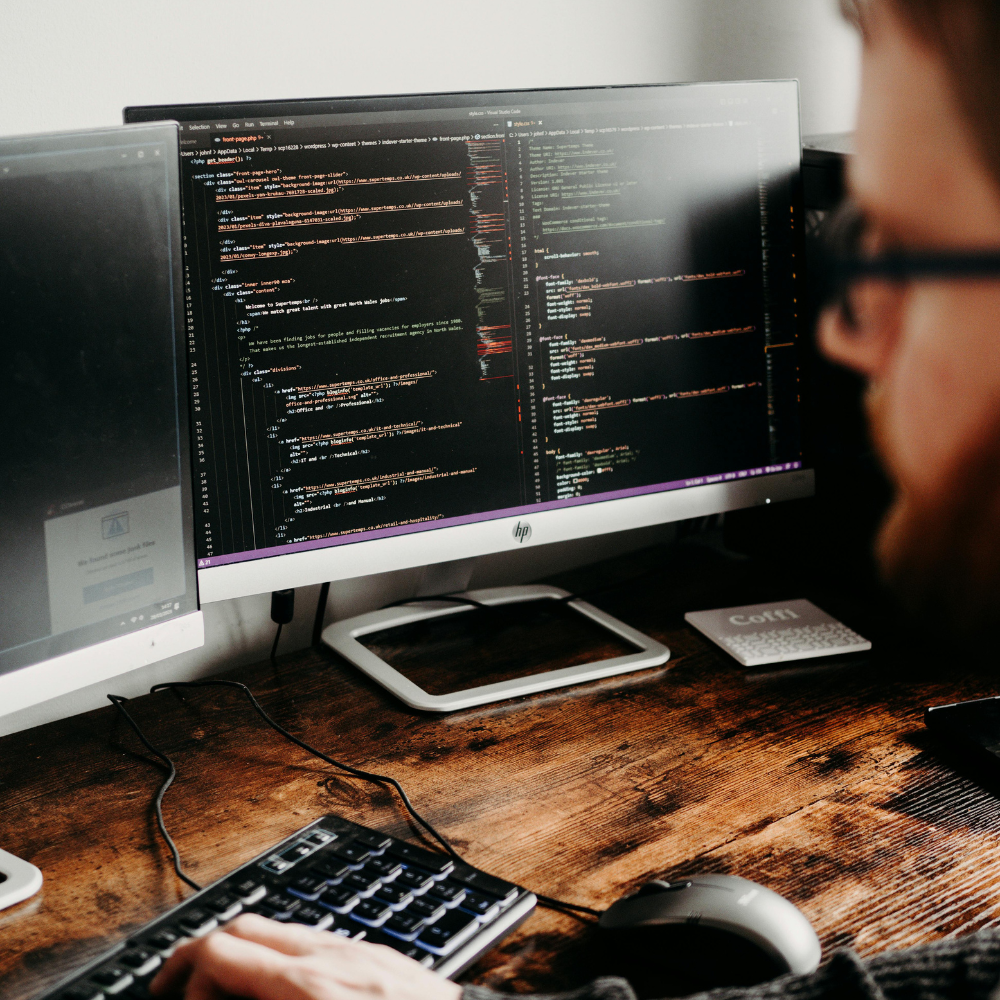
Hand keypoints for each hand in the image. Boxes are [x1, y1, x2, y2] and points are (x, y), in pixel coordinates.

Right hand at [148, 913, 462, 999]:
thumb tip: (217, 996)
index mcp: (309, 986)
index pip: (222, 949)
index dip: (183, 972)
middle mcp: (335, 957)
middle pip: (247, 926)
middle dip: (203, 953)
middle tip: (178, 988)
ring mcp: (363, 952)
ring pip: (283, 930)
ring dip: (244, 953)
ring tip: (222, 991)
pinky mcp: (385, 959)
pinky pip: (321, 941)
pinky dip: (285, 955)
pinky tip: (281, 986)